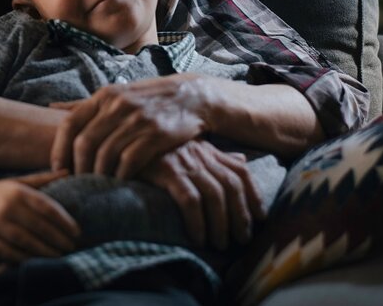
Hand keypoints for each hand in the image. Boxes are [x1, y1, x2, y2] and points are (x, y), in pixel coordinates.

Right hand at [0, 170, 80, 263]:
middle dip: (59, 239)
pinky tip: (37, 261)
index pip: (47, 207)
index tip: (77, 232)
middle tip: (72, 248)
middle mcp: (7, 206)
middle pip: (40, 226)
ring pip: (26, 241)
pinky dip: (26, 258)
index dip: (64, 221)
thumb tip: (68, 171)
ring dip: (45, 252)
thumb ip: (42, 179)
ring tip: (59, 257)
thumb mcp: (16, 183)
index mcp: (17, 191)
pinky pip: (10, 253)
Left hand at [50, 73, 209, 178]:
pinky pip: (130, 161)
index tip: (57, 169)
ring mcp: (137, 119)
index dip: (59, 149)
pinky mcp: (156, 134)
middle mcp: (117, 106)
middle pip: (84, 143)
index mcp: (104, 97)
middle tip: (76, 184)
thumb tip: (51, 108)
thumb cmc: (147, 100)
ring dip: (98, 175)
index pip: (70, 124)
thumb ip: (84, 105)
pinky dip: (121, 175)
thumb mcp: (115, 96)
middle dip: (77, 168)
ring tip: (96, 187)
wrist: (192, 98)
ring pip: (105, 154)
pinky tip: (120, 183)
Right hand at [141, 140, 266, 250]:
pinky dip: (198, 221)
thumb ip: (215, 156)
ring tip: (220, 244)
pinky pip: (190, 200)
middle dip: (241, 215)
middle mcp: (200, 154)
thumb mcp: (189, 147)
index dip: (254, 195)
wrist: (121, 139)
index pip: (241, 172)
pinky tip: (198, 238)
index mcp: (207, 150)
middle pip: (231, 186)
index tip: (260, 217)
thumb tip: (242, 162)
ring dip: (221, 223)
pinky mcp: (166, 171)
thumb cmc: (153, 149)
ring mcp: (183, 162)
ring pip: (215, 195)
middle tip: (242, 239)